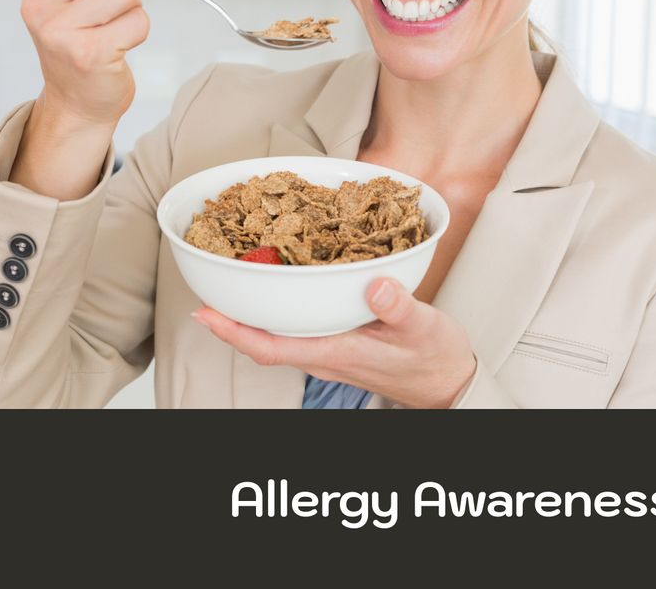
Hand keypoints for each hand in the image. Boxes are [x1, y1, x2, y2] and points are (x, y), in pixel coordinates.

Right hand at [17, 0, 149, 127]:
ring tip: (112, 23)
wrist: (79, 96)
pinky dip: (138, 29)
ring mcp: (60, 32)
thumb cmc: (79, 35)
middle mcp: (38, 5)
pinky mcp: (89, 54)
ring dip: (131, 5)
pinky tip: (118, 43)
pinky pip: (138, 20)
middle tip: (109, 1)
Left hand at [192, 277, 477, 408]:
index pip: (270, 348)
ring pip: (278, 333)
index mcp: (336, 351)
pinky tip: (281, 282)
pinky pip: (297, 327)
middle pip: (263, 339)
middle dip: (232, 314)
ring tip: (235, 274)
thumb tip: (375, 286)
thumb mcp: (423, 328)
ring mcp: (329, 349)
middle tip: (209, 278)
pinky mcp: (339, 341)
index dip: (234, 331)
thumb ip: (398, 307)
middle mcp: (324, 354)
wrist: (450, 381)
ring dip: (252, 309)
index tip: (205, 312)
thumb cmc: (435, 358)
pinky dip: (279, 306)